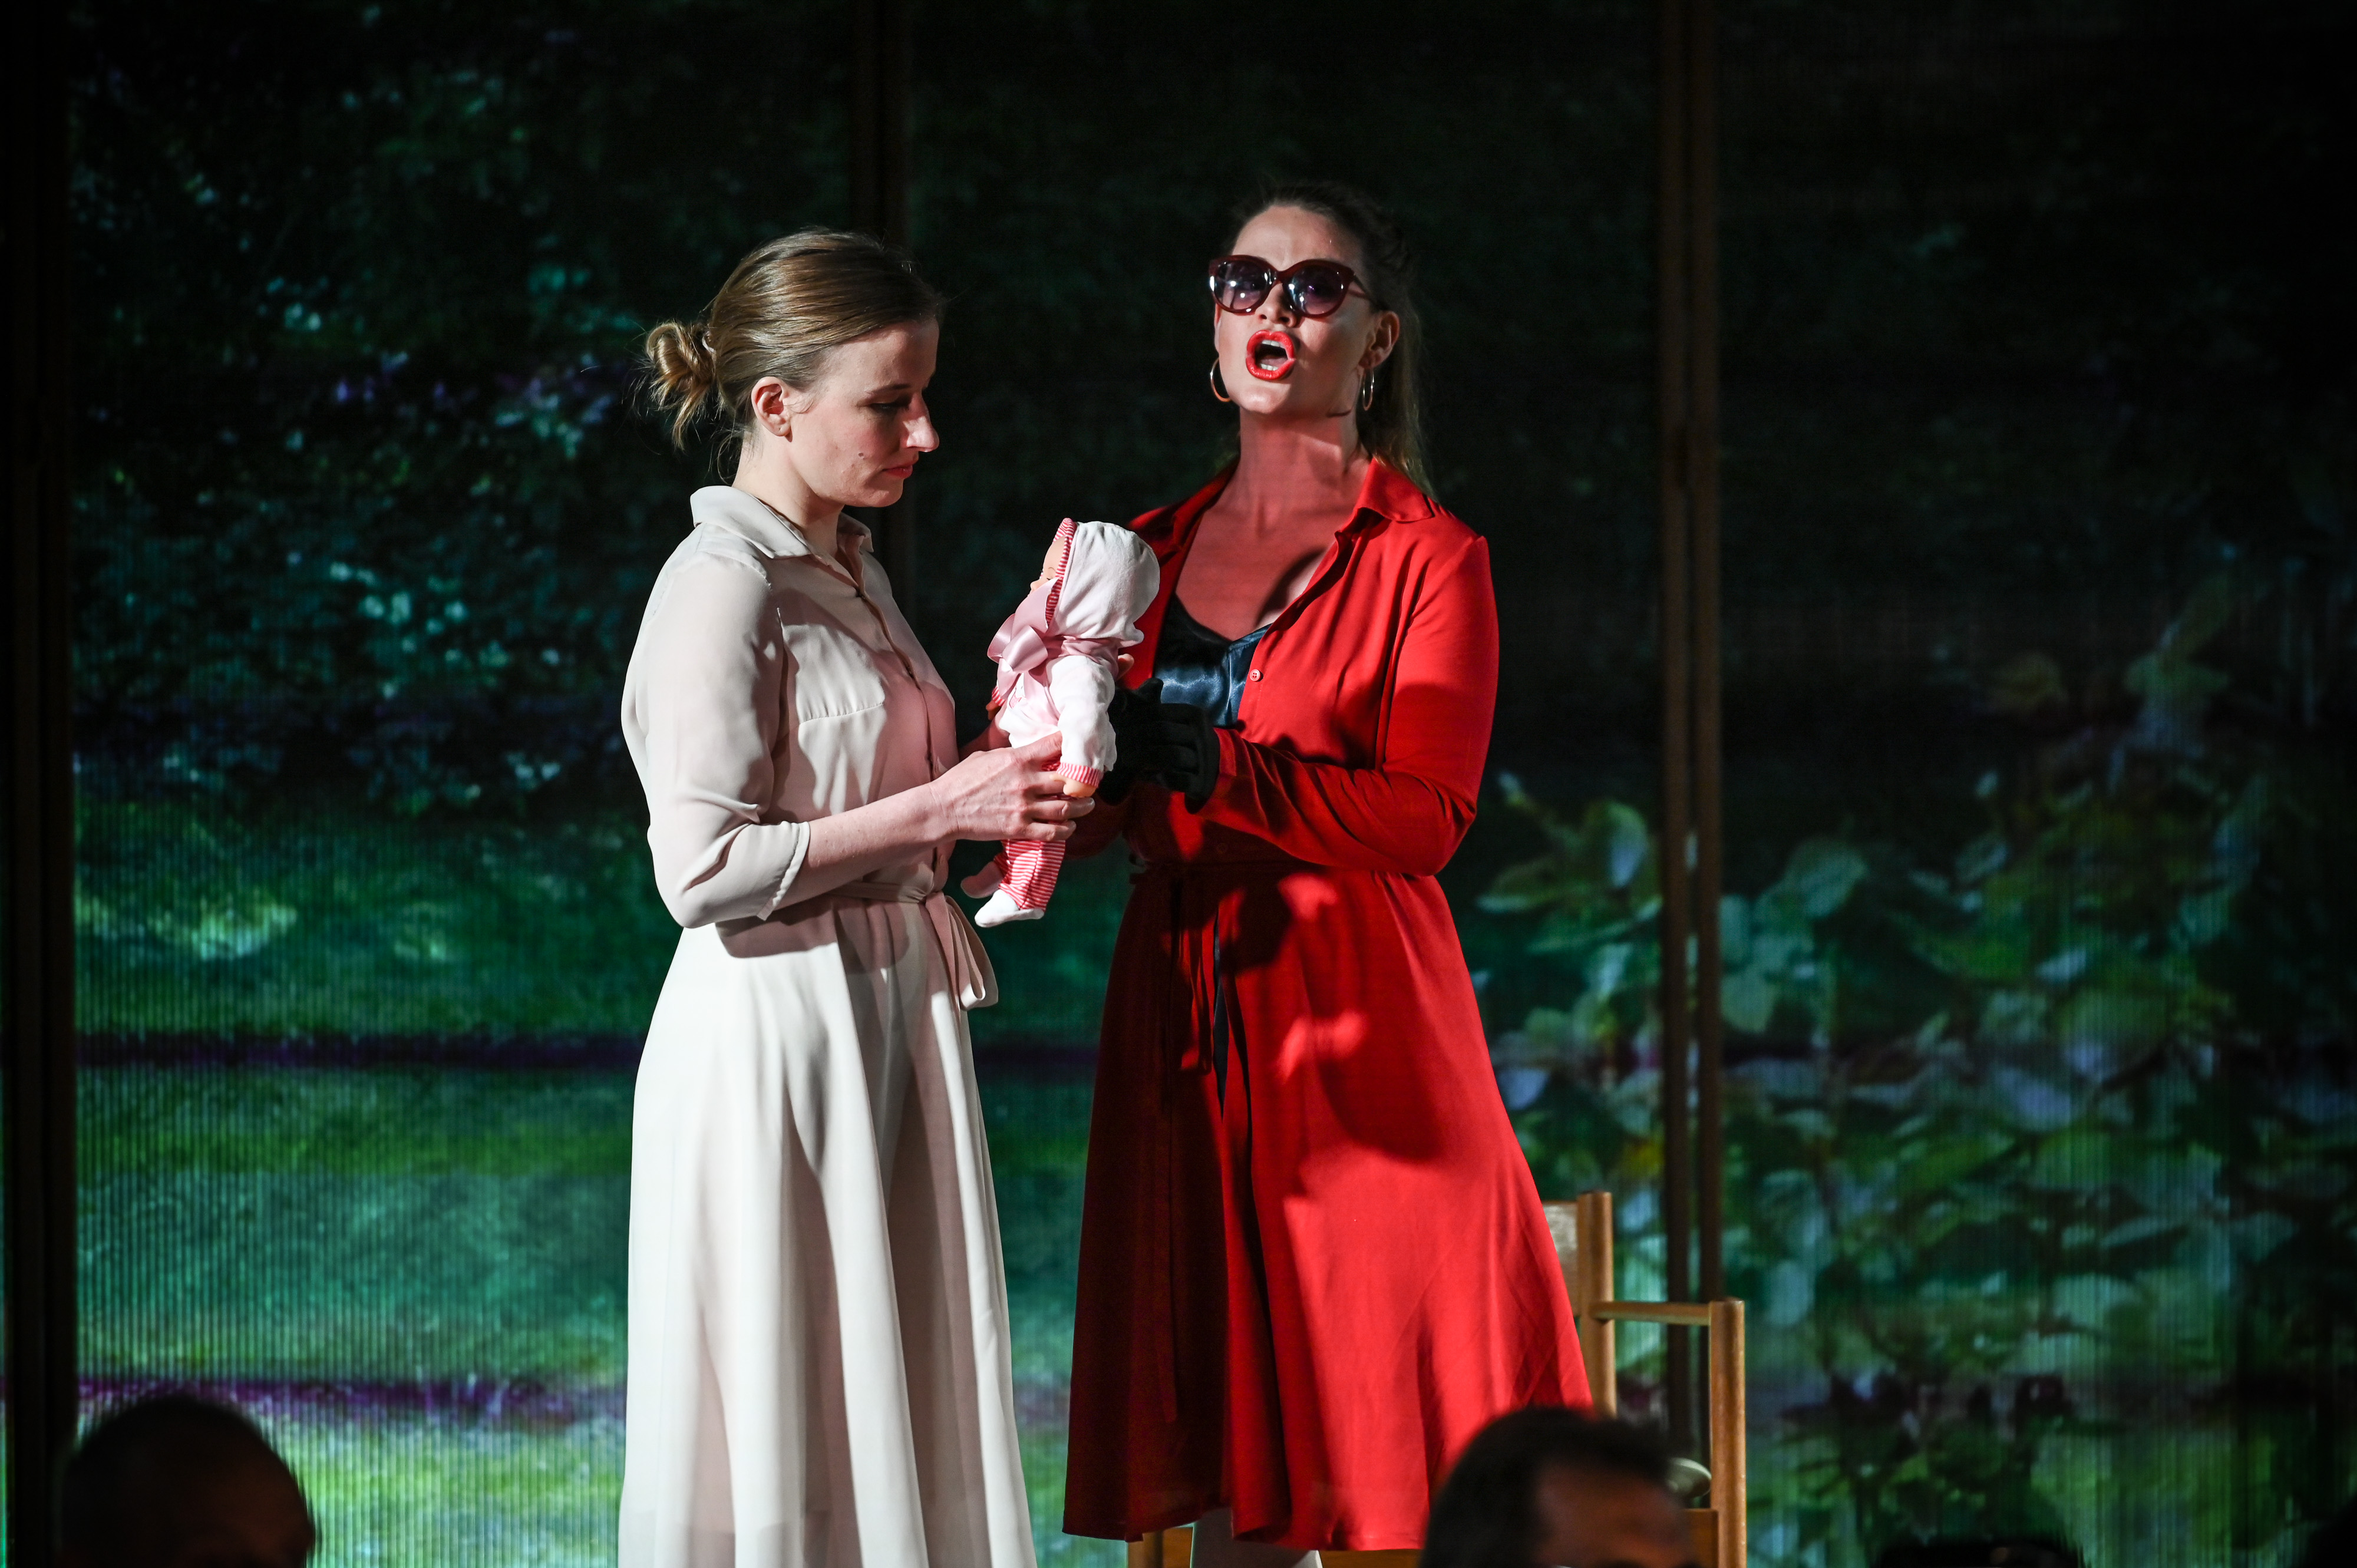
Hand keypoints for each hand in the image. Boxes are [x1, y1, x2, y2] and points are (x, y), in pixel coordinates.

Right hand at [929, 733, 1094, 841]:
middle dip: (1083, 781)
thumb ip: (1010, 754)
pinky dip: (1066, 830)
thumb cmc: (961, 780)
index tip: (1081, 745)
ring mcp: (1024, 807)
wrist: (944, 809)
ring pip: (1066, 807)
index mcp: (1018, 759)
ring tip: (1087, 805)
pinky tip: (1069, 827)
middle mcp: (1026, 782)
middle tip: (1089, 782)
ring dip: (1081, 807)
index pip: (1055, 745)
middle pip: (1068, 779)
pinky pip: (1052, 831)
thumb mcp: (986, 756)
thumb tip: (1026, 750)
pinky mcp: (1019, 829)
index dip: (1072, 743)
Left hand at [1104, 678, 1219, 810]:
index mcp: (1194, 714)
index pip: (1158, 712)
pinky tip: (1142, 776)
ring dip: (1143, 758)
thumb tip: (1120, 698)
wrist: (1211, 769)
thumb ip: (1150, 707)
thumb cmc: (1182, 740)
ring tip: (1125, 760)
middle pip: (1162, 731)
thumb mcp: (1171, 721)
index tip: (1116, 726)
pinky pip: (1176, 779)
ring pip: (1171, 755)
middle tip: (1116, 745)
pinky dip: (1156, 778)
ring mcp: (1204, 759)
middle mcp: (1202, 733)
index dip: (1134, 718)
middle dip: (1135, 737)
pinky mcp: (1201, 782)